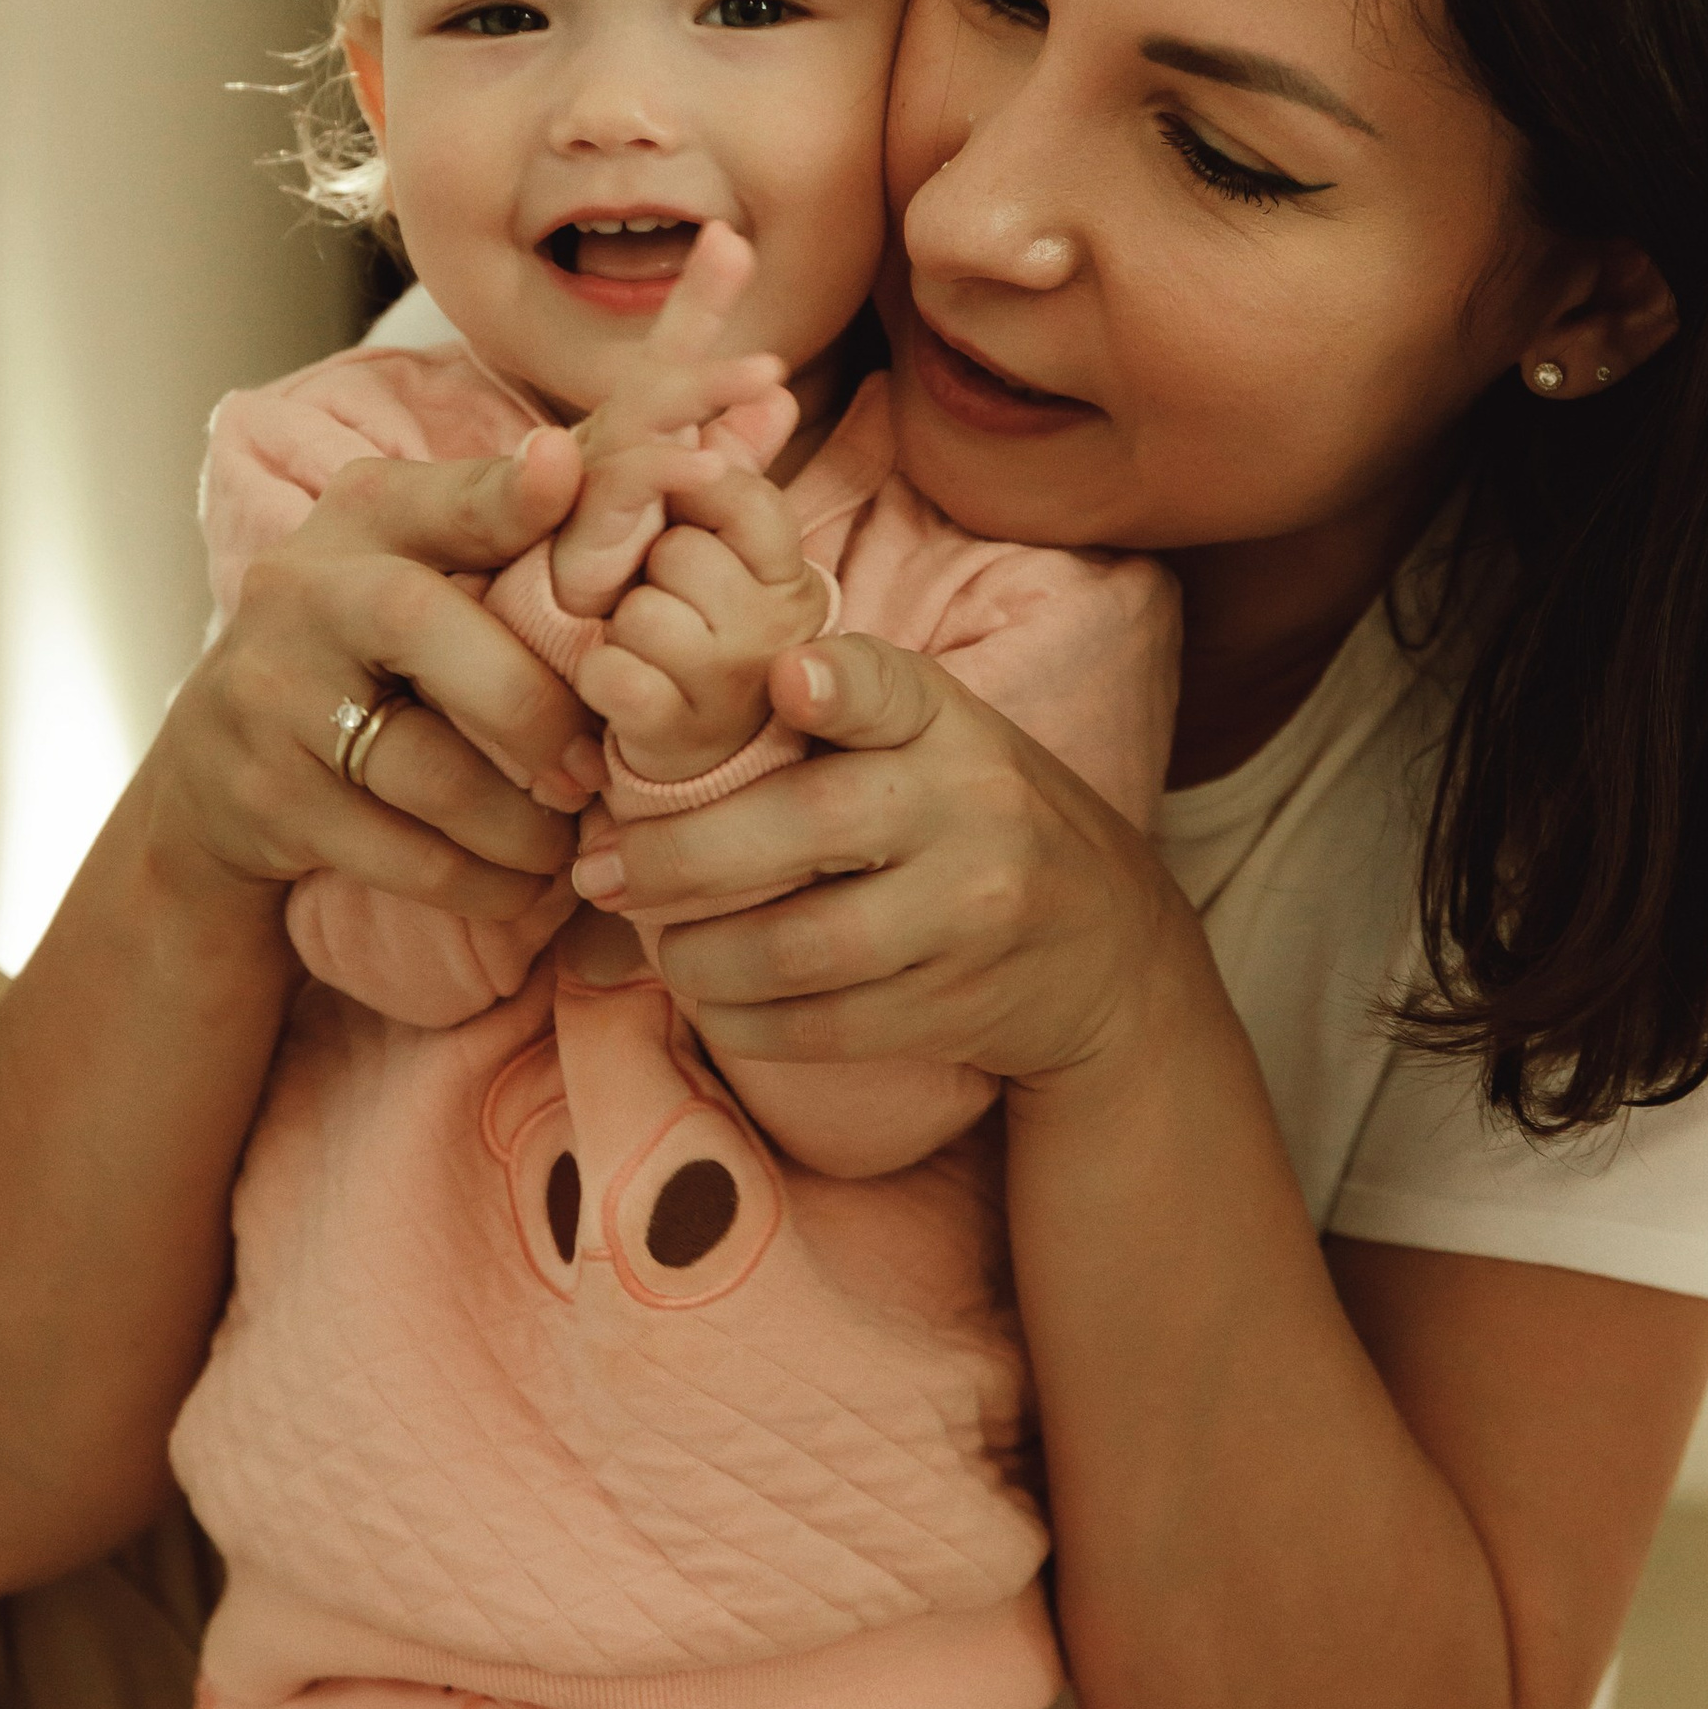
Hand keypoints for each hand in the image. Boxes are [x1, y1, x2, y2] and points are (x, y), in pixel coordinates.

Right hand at [152, 427, 596, 925]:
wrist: (221, 769)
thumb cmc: (376, 653)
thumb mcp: (427, 569)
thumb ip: (525, 526)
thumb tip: (689, 450)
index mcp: (367, 515)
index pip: (445, 496)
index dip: (507, 488)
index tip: (565, 470)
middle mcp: (305, 587)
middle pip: (425, 625)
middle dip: (532, 709)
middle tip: (593, 772)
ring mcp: (272, 693)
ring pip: (428, 766)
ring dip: (521, 821)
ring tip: (565, 840)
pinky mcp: (266, 796)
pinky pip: (404, 853)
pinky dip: (483, 880)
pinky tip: (520, 882)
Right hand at [549, 223, 795, 617]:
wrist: (551, 668)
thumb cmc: (622, 589)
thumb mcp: (693, 513)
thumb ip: (733, 457)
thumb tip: (784, 401)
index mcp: (631, 440)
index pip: (668, 358)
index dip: (699, 300)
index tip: (733, 239)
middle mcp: (598, 451)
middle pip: (649, 369)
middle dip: (695, 314)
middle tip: (739, 257)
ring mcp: (578, 489)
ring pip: (637, 419)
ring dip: (700, 389)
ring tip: (768, 371)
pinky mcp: (571, 539)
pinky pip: (618, 490)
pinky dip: (665, 472)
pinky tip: (711, 463)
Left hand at [573, 464, 829, 782]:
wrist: (695, 769)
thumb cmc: (702, 642)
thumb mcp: (728, 558)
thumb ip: (739, 474)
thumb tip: (775, 391)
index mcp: (791, 578)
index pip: (747, 496)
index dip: (695, 492)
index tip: (680, 516)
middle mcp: (777, 632)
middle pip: (683, 552)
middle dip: (653, 570)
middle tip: (665, 607)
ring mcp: (731, 690)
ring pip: (644, 614)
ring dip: (624, 628)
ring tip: (647, 652)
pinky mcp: (678, 740)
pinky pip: (614, 674)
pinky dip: (601, 677)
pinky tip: (621, 690)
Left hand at [573, 630, 1199, 1090]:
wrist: (1108, 951)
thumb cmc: (973, 819)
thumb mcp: (936, 740)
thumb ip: (837, 716)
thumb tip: (660, 713)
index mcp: (949, 725)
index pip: (894, 689)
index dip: (840, 684)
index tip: (788, 682)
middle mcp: (967, 809)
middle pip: (803, 829)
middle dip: (676, 857)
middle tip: (599, 872)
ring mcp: (966, 913)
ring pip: (799, 945)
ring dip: (698, 955)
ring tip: (659, 944)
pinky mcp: (954, 1004)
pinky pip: (819, 1025)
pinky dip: (743, 1018)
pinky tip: (713, 998)